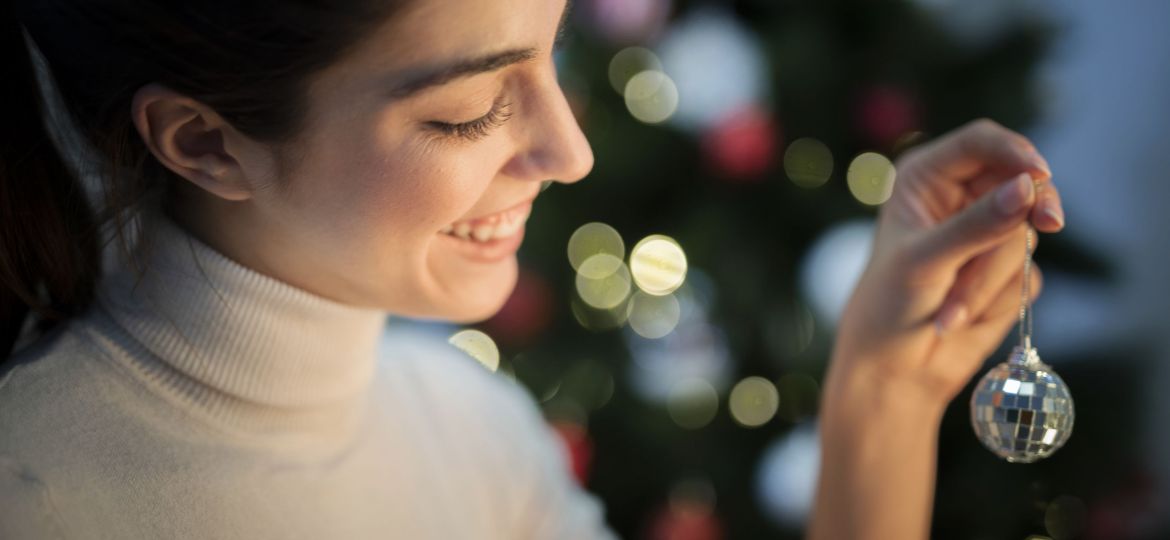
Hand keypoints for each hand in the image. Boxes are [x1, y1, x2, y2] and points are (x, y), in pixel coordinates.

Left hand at [831, 118, 1063, 409]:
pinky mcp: (1005, 270)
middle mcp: (959, 198)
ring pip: (1025, 234)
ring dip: (991, 279)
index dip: (1016, 152)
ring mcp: (985, 233)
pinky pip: (1028, 273)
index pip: (981, 142)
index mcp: (926, 178)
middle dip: (1024, 215)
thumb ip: (976, 226)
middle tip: (1047, 224)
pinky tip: (959, 319)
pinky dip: (997, 300)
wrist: (892, 370)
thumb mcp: (925, 262)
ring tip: (950, 310)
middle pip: (1019, 183)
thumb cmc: (888, 307)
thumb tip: (1028, 188)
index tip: (1040, 175)